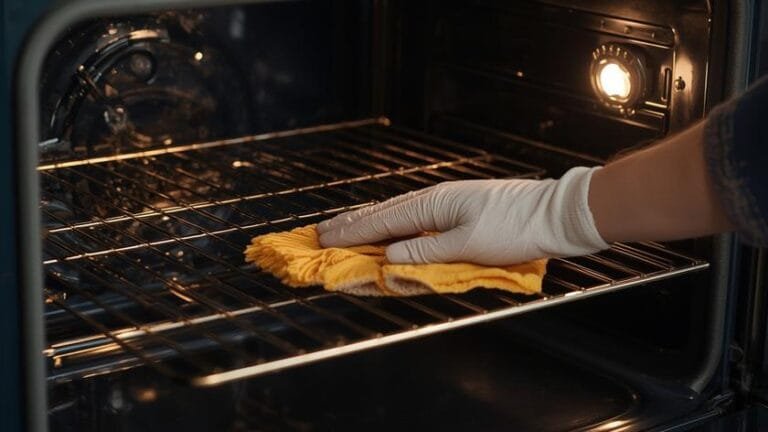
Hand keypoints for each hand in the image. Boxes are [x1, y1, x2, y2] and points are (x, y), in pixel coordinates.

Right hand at [317, 167, 608, 264]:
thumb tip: (390, 256)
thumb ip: (426, 252)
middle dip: (353, 223)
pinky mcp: (458, 208)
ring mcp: (447, 201)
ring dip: (370, 220)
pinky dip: (392, 222)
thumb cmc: (515, 228)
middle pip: (385, 212)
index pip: (383, 221)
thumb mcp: (469, 245)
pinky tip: (390, 226)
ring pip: (398, 212)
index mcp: (433, 205)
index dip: (352, 232)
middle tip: (323, 230)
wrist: (553, 214)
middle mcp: (435, 199)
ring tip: (347, 225)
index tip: (324, 238)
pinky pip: (413, 215)